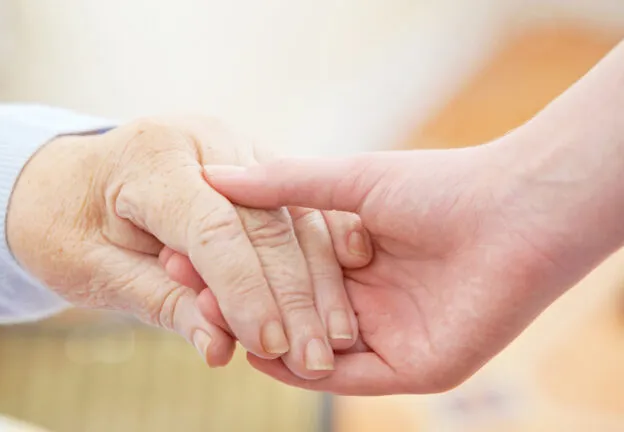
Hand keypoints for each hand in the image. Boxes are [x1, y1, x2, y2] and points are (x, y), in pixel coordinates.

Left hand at [5, 116, 361, 376]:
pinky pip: (295, 211)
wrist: (64, 183)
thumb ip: (160, 302)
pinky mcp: (254, 167)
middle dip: (293, 296)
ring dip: (317, 281)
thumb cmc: (65, 225)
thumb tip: (220, 348)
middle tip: (313, 359)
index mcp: (153, 157)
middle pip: (265, 223)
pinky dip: (316, 256)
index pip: (213, 228)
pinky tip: (336, 297)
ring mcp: (236, 149)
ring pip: (293, 216)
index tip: (270, 344)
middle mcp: (204, 141)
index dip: (244, 290)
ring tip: (334, 341)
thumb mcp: (93, 269)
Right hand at [196, 136, 597, 394]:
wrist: (514, 212)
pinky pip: (347, 377)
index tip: (185, 254)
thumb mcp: (347, 180)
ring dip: (263, 339)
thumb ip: (282, 186)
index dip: (235, 267)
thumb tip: (212, 176)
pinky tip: (261, 354)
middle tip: (187, 293)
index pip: (281, 274)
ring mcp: (388, 336)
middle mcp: (366, 301)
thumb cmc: (439, 187)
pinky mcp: (412, 367)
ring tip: (210, 322)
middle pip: (290, 313)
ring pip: (311, 349)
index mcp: (353, 261)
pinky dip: (302, 371)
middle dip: (239, 306)